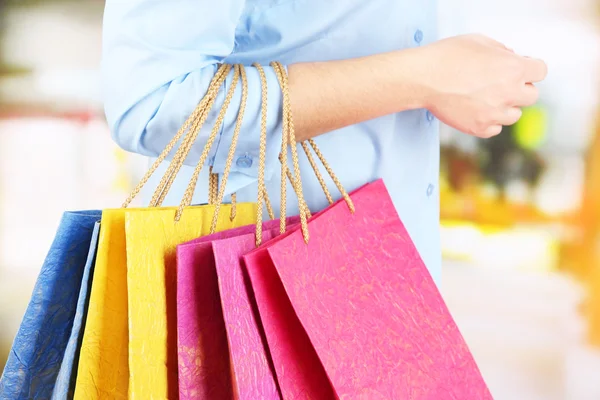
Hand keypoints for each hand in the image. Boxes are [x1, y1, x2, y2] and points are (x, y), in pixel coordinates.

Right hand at [417, 34, 547, 137]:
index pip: (541, 71)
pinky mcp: (479, 128)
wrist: (424, 78)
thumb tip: (510, 58)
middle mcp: (509, 93)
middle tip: (500, 85)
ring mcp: (495, 113)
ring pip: (514, 115)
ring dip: (504, 107)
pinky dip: (489, 122)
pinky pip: (495, 129)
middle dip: (519, 89)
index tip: (517, 69)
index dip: (529, 68)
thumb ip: (501, 50)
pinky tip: (476, 111)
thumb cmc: (448, 56)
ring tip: (485, 99)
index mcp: (514, 68)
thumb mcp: (479, 41)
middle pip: (531, 96)